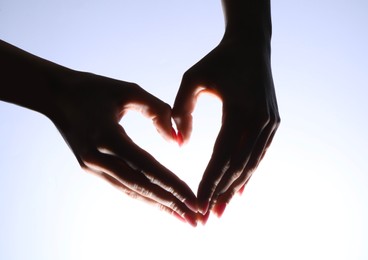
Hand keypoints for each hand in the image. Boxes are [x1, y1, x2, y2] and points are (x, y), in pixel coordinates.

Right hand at [50, 71, 197, 225]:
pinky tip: (160, 204)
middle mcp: (98, 158)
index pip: (147, 167)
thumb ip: (158, 112)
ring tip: (183, 218)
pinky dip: (143, 196)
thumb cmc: (94, 88)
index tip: (193, 200)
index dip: (172, 185)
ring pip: (131, 191)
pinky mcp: (91, 169)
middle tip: (196, 220)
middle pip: (141, 187)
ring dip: (159, 205)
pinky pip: (122, 186)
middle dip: (171, 204)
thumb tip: (177, 141)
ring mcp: (92, 167)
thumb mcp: (129, 91)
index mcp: (107, 137)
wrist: (55, 96)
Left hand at [173, 37, 279, 218]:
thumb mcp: (192, 78)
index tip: (197, 199)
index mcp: (239, 109)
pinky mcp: (273, 124)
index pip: (222, 153)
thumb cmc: (217, 61)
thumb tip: (181, 145)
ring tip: (222, 209)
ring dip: (236, 188)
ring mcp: (269, 123)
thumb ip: (181, 111)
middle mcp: (259, 120)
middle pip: (238, 165)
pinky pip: (258, 154)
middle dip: (222, 191)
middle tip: (209, 216)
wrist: (251, 47)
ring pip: (250, 163)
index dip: (210, 179)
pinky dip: (248, 173)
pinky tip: (239, 190)